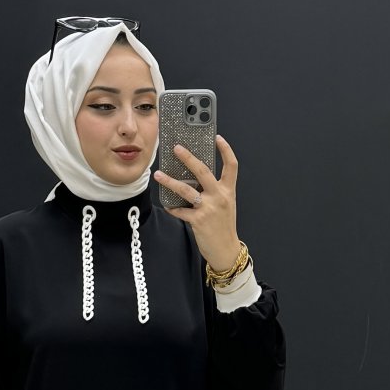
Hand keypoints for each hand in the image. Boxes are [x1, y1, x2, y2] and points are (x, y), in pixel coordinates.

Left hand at [153, 134, 240, 271]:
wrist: (226, 251)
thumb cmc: (224, 227)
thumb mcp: (225, 205)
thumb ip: (214, 191)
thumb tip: (194, 180)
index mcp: (228, 191)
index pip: (231, 166)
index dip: (226, 150)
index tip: (218, 138)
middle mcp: (219, 197)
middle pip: (203, 171)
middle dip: (188, 157)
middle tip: (176, 148)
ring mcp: (208, 208)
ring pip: (186, 190)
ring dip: (170, 181)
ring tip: (158, 175)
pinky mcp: (198, 220)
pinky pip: (180, 211)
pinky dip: (172, 208)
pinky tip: (167, 205)